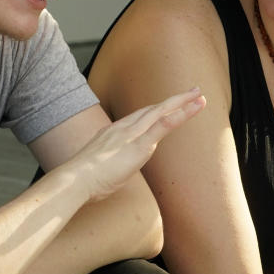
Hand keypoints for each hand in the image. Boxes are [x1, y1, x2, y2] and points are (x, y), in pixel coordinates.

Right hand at [55, 88, 204, 200]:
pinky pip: (164, 124)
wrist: (74, 180)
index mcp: (112, 133)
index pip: (138, 118)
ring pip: (161, 112)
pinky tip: (195, 106)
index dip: (155, 110)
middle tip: (192, 91)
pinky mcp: (139, 144)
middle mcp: (122, 128)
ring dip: (182, 102)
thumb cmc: (81, 181)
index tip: (167, 106)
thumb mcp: (96, 170)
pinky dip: (181, 114)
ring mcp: (131, 134)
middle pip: (152, 109)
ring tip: (199, 95)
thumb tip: (109, 175)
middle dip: (172, 100)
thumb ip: (107, 167)